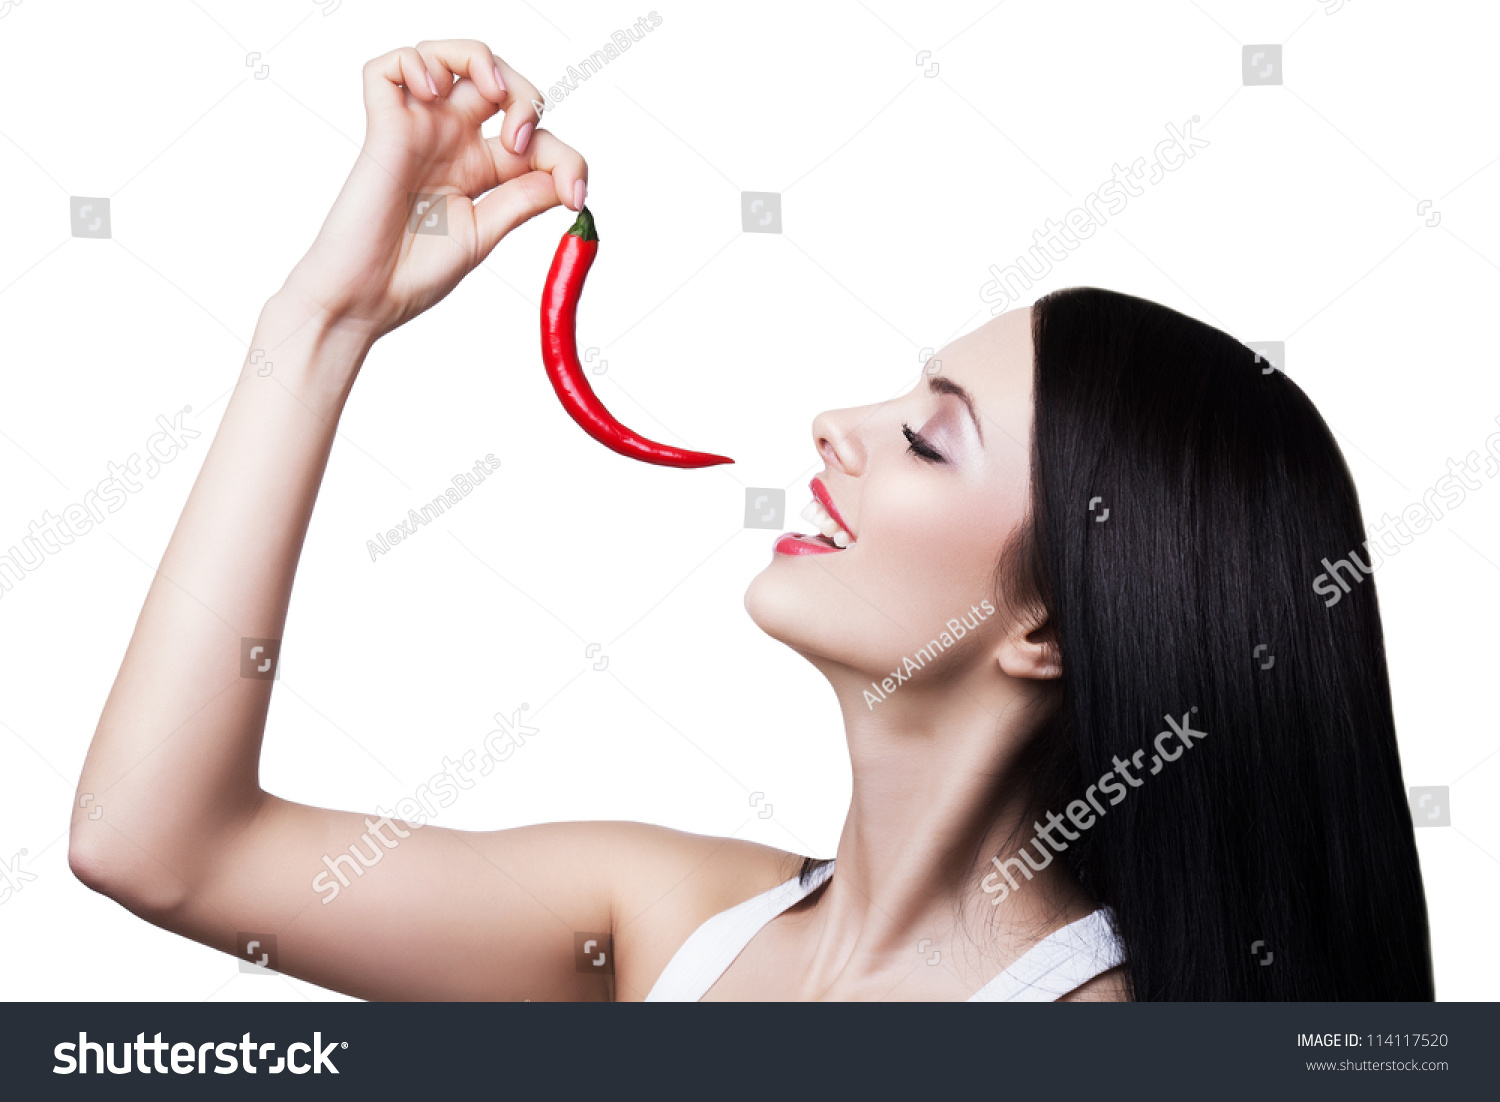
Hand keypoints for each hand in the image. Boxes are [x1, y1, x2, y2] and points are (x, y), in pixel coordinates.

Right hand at [278, 39, 584, 342]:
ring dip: (479, 60)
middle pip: (497, 82)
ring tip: (491, 94)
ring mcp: (417, 130)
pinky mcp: (381, 127)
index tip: (573, 195)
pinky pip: (389, 67)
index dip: (565, 159)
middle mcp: (452, 142)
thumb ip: (521, 200)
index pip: (536, 138)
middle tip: (519, 142)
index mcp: (483, 170)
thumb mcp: (483, 234)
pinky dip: (415, 62)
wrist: (366, 300)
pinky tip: (431, 91)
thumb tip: (566, 178)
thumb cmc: (413, 274)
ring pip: (447, 55)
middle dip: (525, 96)